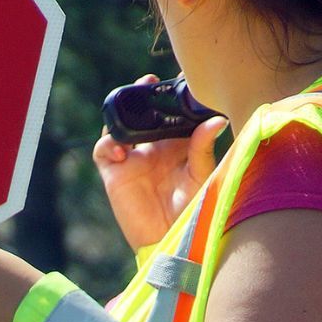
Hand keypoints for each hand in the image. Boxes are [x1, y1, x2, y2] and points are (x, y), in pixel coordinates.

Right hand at [92, 76, 227, 251]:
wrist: (171, 240)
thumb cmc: (192, 211)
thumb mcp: (201, 176)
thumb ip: (204, 148)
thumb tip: (217, 120)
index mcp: (176, 146)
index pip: (171, 114)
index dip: (173, 97)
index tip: (181, 81)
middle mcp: (153, 149)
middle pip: (143, 114)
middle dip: (143, 95)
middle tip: (151, 82)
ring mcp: (132, 160)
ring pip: (120, 125)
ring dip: (121, 111)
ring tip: (132, 102)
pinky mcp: (115, 174)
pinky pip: (103, 150)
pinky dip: (108, 144)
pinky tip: (122, 150)